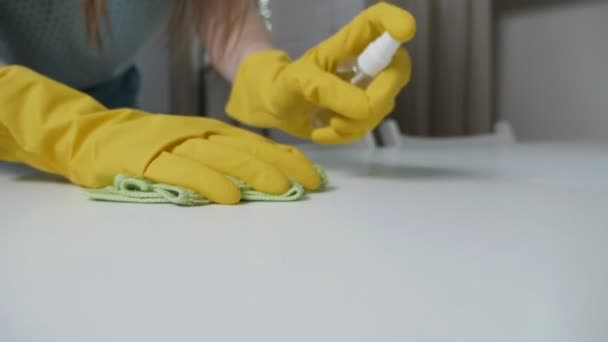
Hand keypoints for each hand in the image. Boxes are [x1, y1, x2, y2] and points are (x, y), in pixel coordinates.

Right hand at [0, 66, 320, 203]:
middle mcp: (198, 133)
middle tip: (308, 184)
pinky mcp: (149, 160)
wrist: (94, 136)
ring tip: (282, 189)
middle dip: (281, 166)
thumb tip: (264, 177)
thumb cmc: (149, 146)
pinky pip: (185, 172)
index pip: (257, 144)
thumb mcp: (190, 146)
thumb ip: (221, 158)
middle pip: (247, 149)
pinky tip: (231, 196)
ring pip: (222, 157)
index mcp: (210, 131)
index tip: (314, 175)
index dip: (287, 158)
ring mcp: (174, 144)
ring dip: (254, 173)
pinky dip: (209, 183)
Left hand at [226, 2, 414, 143]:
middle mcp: (365, 61)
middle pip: (398, 69)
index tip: (405, 32)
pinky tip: (324, 131)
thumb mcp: (299, 83)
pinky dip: (346, 134)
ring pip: (384, 104)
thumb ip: (329, 91)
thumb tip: (365, 109)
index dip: (396, 21)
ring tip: (326, 123)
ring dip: (355, 122)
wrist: (275, 106)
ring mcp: (367, 87)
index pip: (378, 21)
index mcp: (348, 42)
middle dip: (379, 96)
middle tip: (354, 113)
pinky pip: (369, 125)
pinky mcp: (363, 111)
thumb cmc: (284, 84)